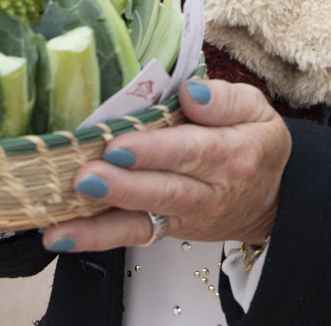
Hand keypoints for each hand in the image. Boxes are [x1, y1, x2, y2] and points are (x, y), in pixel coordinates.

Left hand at [41, 78, 290, 252]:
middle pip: (163, 190)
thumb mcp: (256, 110)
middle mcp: (208, 192)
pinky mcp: (166, 231)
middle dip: (122, 186)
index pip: (192, 151)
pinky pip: (130, 236)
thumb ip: (224, 98)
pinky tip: (59, 236)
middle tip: (85, 177)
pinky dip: (94, 239)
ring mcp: (184, 217)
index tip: (119, 144)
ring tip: (62, 220)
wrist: (270, 201)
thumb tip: (189, 91)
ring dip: (99, 223)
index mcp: (233, 154)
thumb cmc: (255, 144)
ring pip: (142, 221)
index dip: (155, 150)